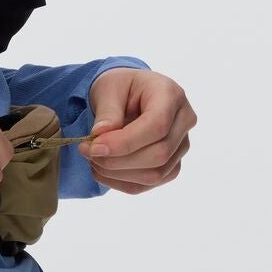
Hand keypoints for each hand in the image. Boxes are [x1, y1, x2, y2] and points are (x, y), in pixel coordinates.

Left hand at [81, 68, 195, 193]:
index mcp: (171, 95)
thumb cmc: (120, 87)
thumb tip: (100, 135)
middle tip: (87, 151)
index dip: (125, 142)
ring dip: (118, 173)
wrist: (129, 94)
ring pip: (156, 174)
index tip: (94, 146)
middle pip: (159, 154)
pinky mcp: (172, 164)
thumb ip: (107, 111)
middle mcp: (184, 121)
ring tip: (92, 159)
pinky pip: (150, 184)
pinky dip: (121, 182)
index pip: (157, 125)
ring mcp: (181, 145)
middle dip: (118, 160)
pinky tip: (101, 171)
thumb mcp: (108, 88)